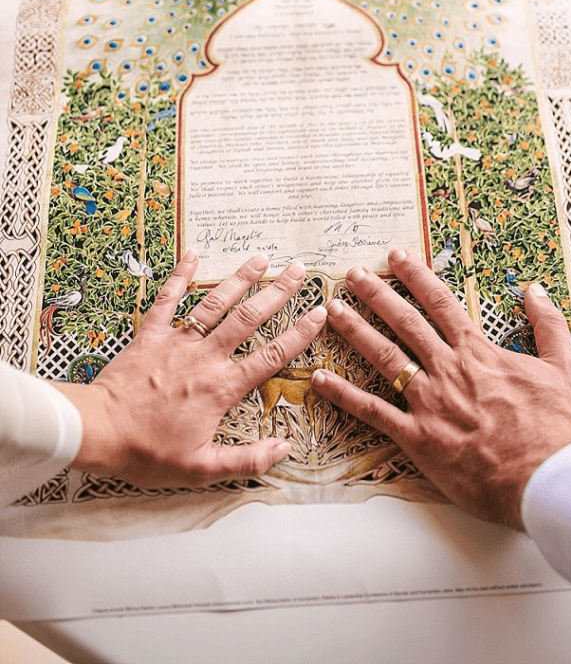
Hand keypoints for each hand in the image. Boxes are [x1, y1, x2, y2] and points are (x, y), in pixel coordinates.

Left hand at [53, 250, 325, 487]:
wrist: (99, 431)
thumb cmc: (147, 453)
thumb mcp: (201, 469)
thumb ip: (246, 460)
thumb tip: (283, 450)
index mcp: (221, 388)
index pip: (271, 356)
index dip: (299, 334)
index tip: (318, 314)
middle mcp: (204, 358)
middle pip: (248, 319)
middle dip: (277, 292)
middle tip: (298, 270)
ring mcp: (177, 342)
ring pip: (214, 304)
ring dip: (240, 279)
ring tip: (260, 259)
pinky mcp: (150, 336)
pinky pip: (167, 300)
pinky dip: (180, 276)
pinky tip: (193, 255)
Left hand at [311, 249, 570, 529]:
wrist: (549, 480)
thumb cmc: (558, 429)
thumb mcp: (564, 368)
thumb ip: (549, 325)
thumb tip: (535, 290)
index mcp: (479, 353)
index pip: (441, 304)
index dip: (416, 277)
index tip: (396, 257)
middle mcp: (448, 370)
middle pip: (405, 322)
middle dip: (376, 294)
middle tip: (353, 274)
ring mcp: (429, 402)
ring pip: (384, 357)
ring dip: (355, 331)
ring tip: (331, 310)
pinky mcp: (417, 438)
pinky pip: (373, 412)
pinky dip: (344, 395)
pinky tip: (320, 379)